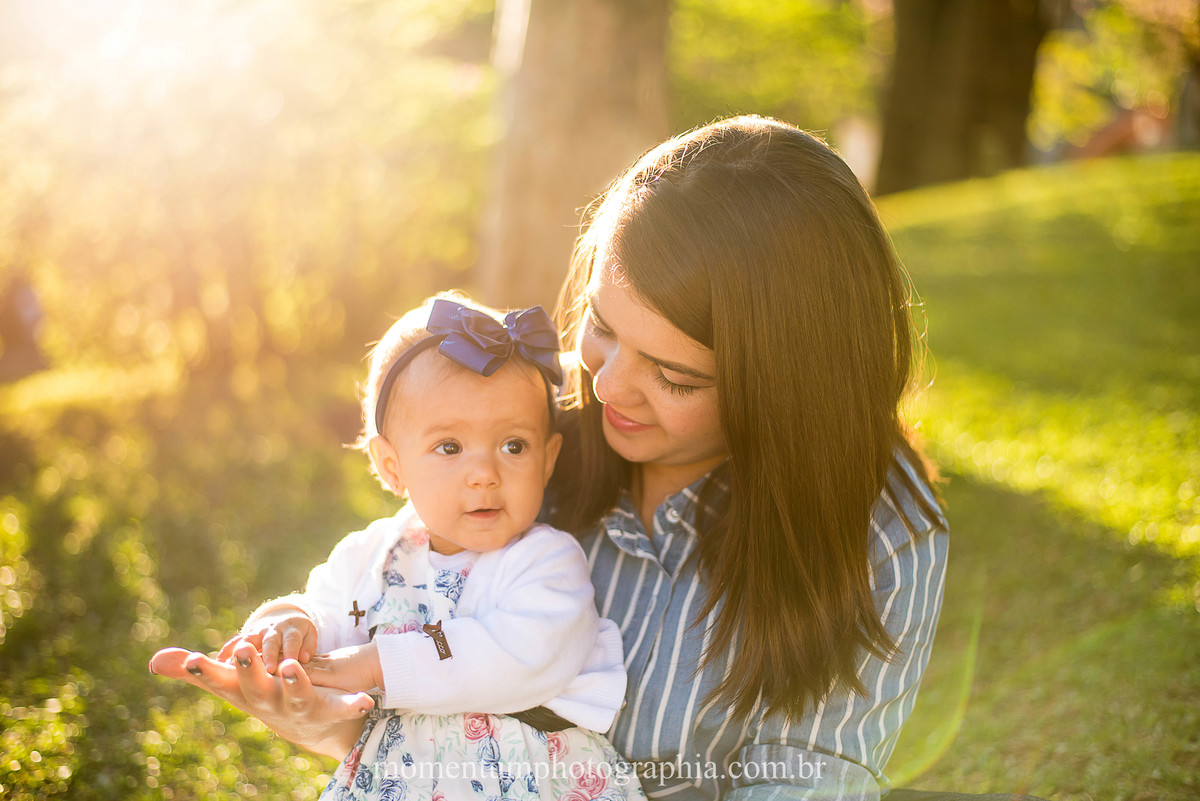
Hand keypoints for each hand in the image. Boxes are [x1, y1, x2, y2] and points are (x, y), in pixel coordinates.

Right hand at [149, 642, 371, 759]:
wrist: (305, 726)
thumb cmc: (259, 695)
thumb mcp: (229, 682)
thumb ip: (194, 670)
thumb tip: (154, 660)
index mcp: (244, 692)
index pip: (221, 680)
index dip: (207, 671)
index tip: (195, 659)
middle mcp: (268, 700)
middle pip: (256, 685)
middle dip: (250, 669)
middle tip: (245, 651)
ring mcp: (299, 705)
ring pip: (297, 694)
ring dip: (295, 681)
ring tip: (294, 665)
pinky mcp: (329, 708)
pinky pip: (342, 707)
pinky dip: (352, 705)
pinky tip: (365, 702)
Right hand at [220, 605, 317, 673]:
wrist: (286, 621)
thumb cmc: (301, 635)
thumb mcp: (310, 636)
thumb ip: (308, 645)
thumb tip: (303, 657)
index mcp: (292, 630)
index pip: (292, 640)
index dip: (292, 651)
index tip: (291, 665)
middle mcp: (273, 630)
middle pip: (270, 641)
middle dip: (268, 655)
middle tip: (269, 670)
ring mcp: (257, 633)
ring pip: (248, 641)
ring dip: (242, 654)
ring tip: (235, 668)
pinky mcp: (244, 639)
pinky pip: (233, 644)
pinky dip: (226, 653)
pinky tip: (219, 665)